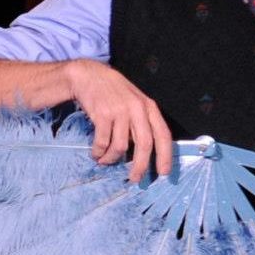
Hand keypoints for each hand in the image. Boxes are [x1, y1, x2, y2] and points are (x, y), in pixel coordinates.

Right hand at [64, 60, 173, 182]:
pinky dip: (98, 152)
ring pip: (121, 146)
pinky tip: (96, 153)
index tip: (163, 172)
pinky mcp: (103, 114)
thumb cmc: (113, 92)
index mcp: (149, 107)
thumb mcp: (134, 102)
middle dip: (140, 166)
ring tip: (104, 161)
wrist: (89, 75)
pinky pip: (103, 142)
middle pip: (145, 144)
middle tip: (134, 179)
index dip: (165, 155)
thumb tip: (144, 153)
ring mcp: (120, 111)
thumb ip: (141, 123)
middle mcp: (137, 109)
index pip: (163, 134)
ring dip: (112, 159)